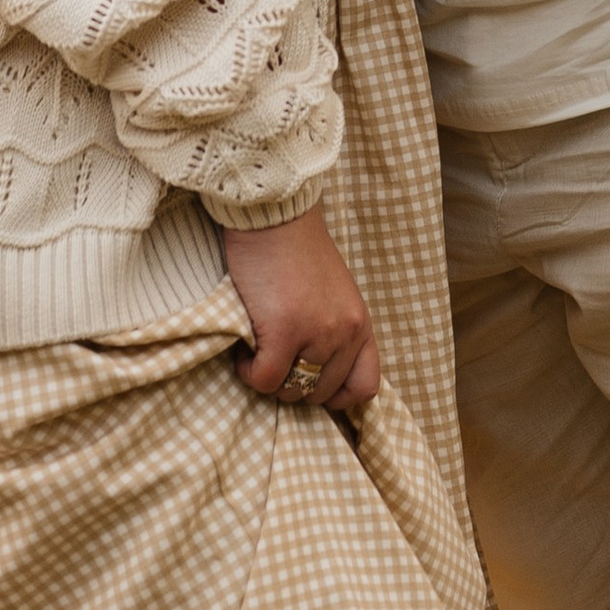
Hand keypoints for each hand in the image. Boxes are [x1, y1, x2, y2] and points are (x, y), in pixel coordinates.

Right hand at [223, 205, 378, 410]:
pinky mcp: (283, 331)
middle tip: (273, 359)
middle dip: (294, 384)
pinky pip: (265, 379)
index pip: (365, 386)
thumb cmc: (296, 248)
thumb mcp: (333, 293)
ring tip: (257, 351)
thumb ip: (334, 328)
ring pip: (292, 390)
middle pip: (321, 393)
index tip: (310, 382)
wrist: (274, 213)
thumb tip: (317, 371)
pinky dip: (249, 372)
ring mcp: (316, 333)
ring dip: (270, 379)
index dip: (337, 395)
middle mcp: (345, 332)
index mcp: (360, 322)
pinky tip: (243, 352)